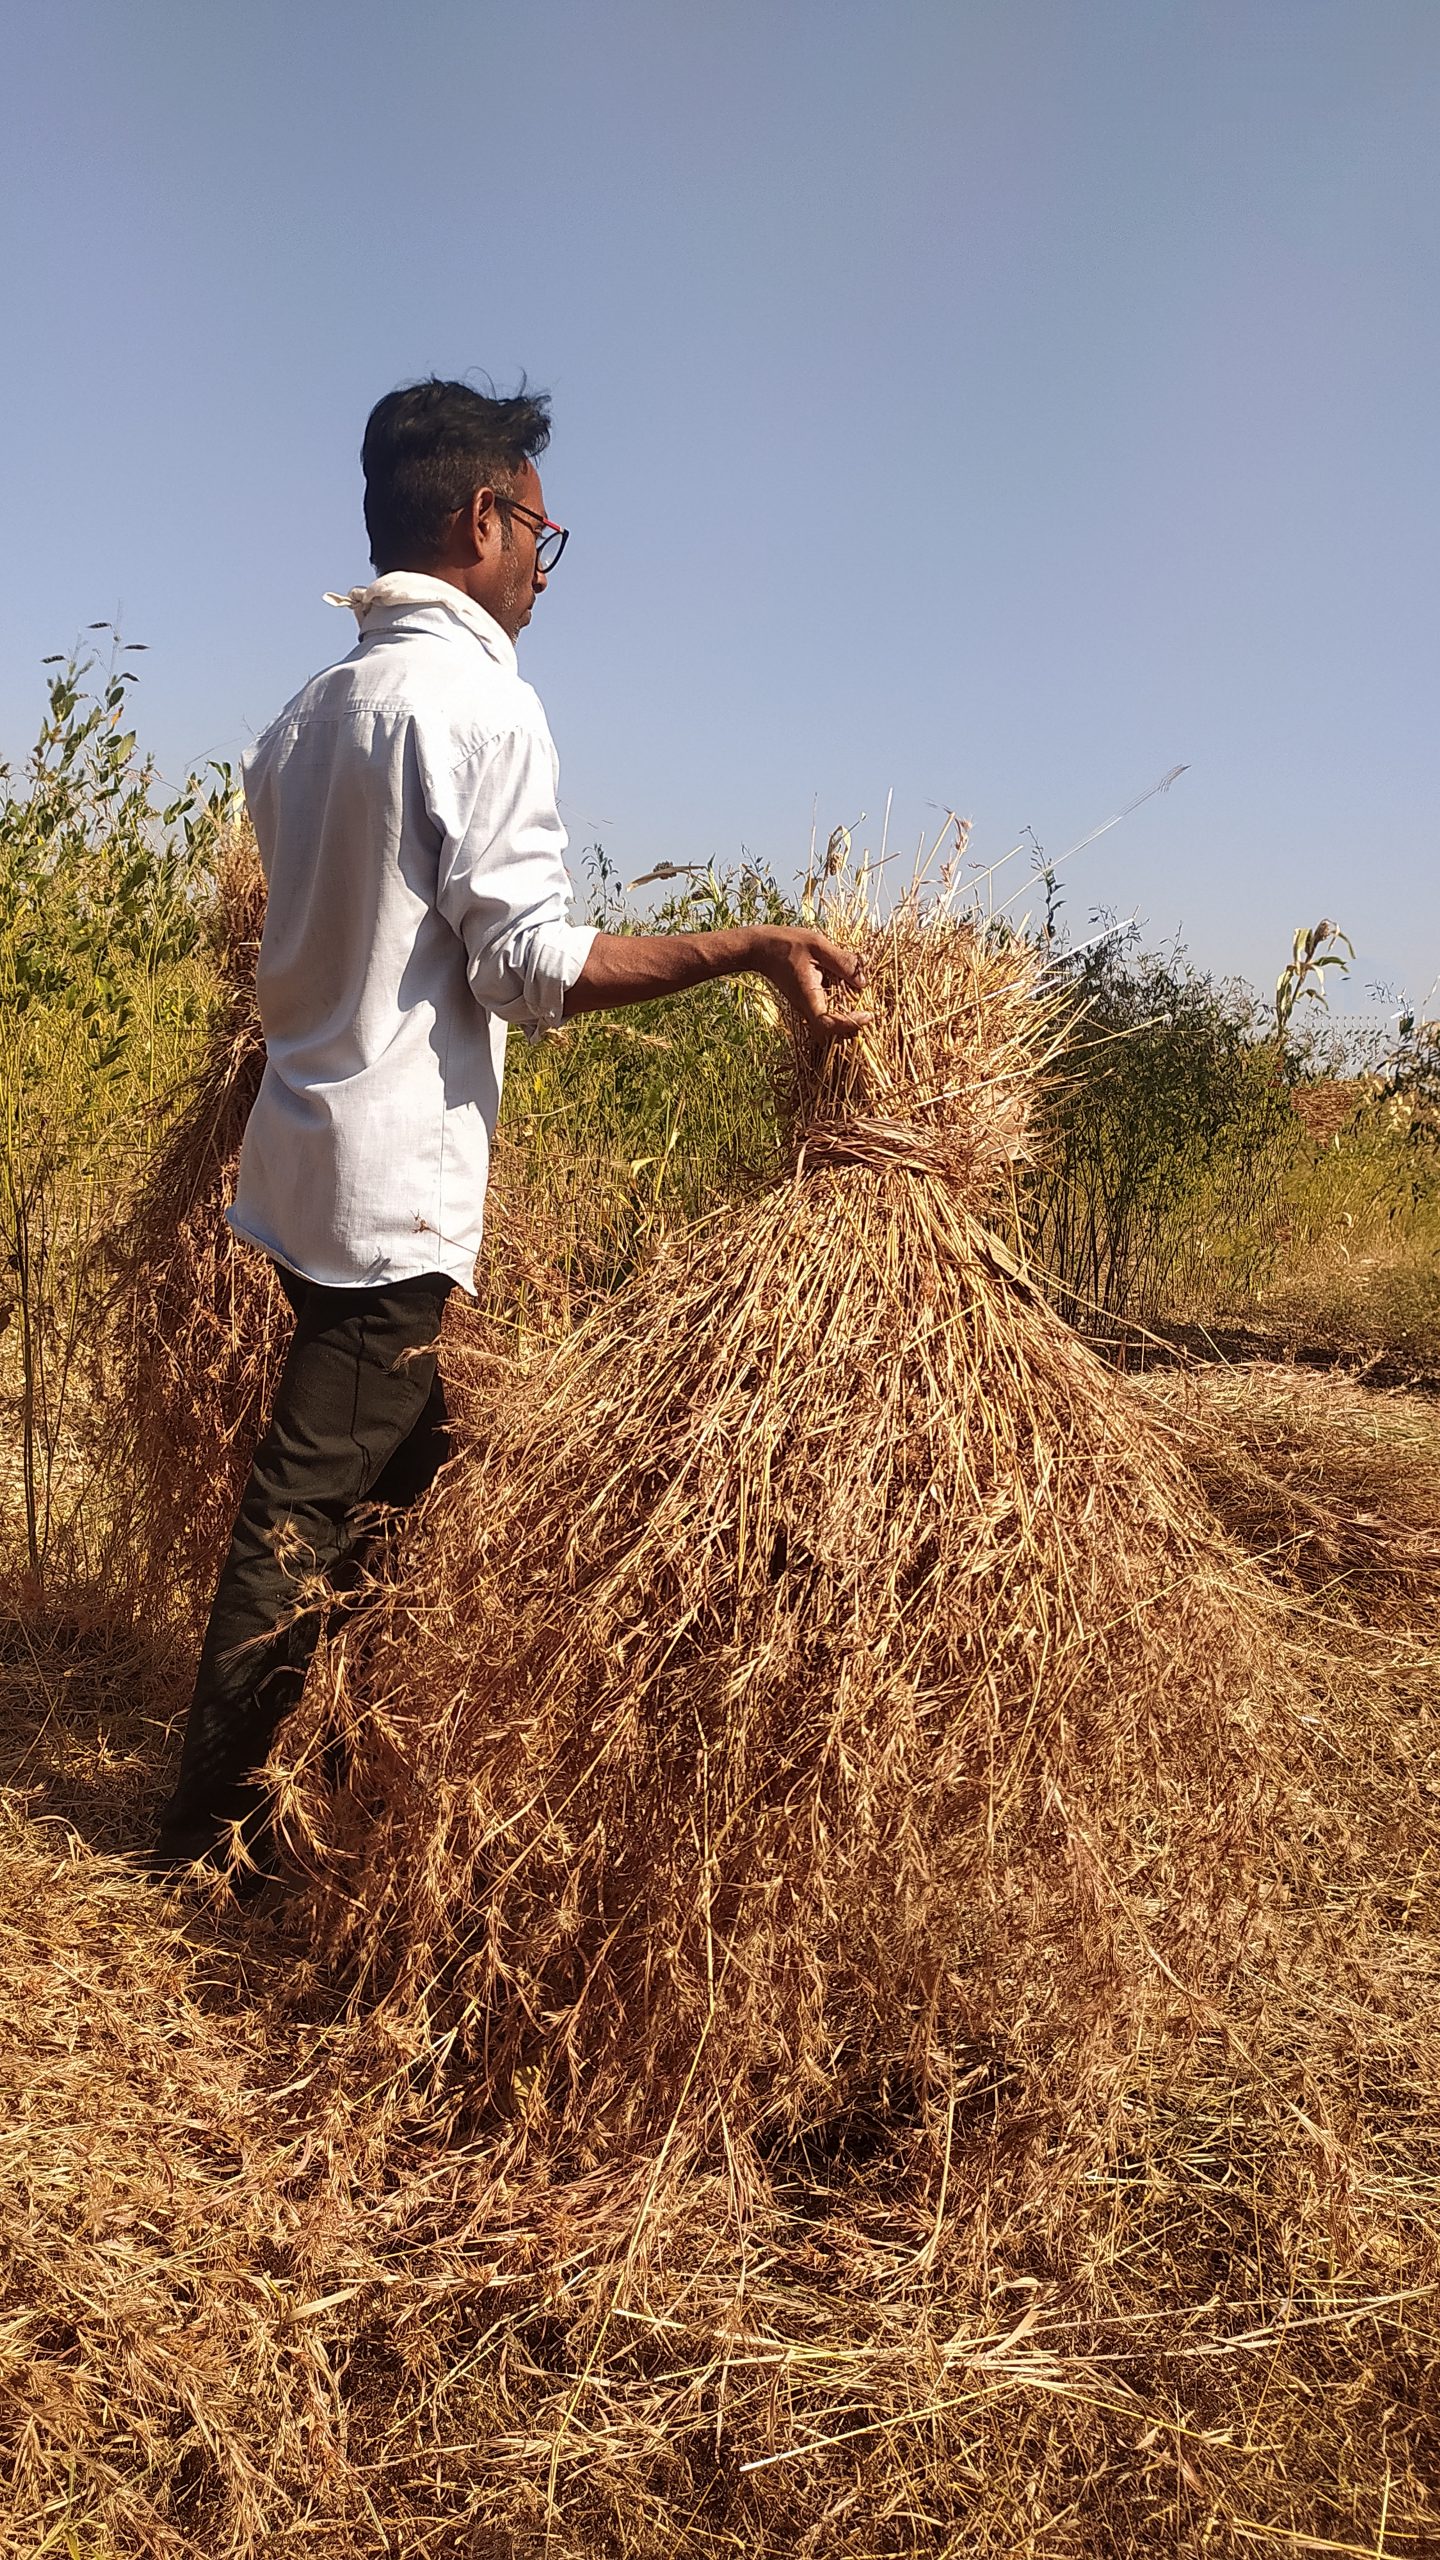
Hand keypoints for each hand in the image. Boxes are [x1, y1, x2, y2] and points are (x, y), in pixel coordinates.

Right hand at [751, 928, 870, 1037]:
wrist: (761, 948)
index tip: (868, 1014)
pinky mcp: (809, 1001)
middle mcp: (806, 1007)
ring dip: (848, 1015)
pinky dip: (842, 1004)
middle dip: (852, 1025)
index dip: (850, 1024)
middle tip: (870, 1009)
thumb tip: (863, 981)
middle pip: (832, 1030)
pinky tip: (850, 986)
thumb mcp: (818, 946)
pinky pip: (827, 1010)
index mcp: (808, 997)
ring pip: (830, 1022)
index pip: (828, 1025)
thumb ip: (842, 962)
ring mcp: (807, 1006)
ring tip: (863, 999)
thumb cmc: (786, 944)